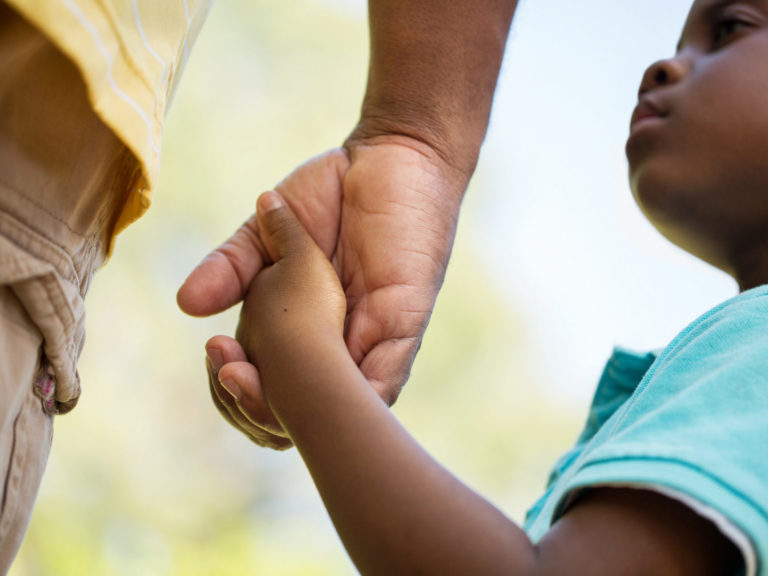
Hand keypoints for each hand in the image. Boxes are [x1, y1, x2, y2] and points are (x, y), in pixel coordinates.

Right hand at [178, 138, 468, 446]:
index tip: (215, 360)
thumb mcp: (269, 229)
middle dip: (262, 405)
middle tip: (230, 374)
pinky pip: (388, 377)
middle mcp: (340, 342)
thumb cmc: (333, 190)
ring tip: (257, 384)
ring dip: (299, 406)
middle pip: (303, 409)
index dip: (242, 387)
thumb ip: (233, 266)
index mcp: (307, 328)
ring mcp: (374, 337)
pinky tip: (332, 405)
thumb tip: (185, 305)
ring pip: (343, 406)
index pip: (272, 383)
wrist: (390, 151)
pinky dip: (360, 395)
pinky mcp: (405, 321)